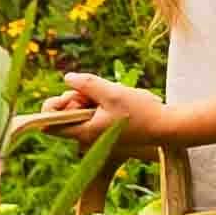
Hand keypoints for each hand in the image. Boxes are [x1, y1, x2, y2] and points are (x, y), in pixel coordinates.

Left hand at [32, 71, 155, 148]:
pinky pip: (92, 113)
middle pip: (65, 114)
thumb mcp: (112, 92)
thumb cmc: (140, 112)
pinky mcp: (105, 129)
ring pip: (80, 111)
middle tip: (94, 91)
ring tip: (109, 94)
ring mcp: (96, 133)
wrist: (165, 126)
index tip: (70, 94)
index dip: (53, 107)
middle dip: (75, 97)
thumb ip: (87, 84)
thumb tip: (67, 78)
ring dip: (89, 98)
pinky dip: (98, 103)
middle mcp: (87, 136)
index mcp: (85, 131)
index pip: (49, 125)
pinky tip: (114, 99)